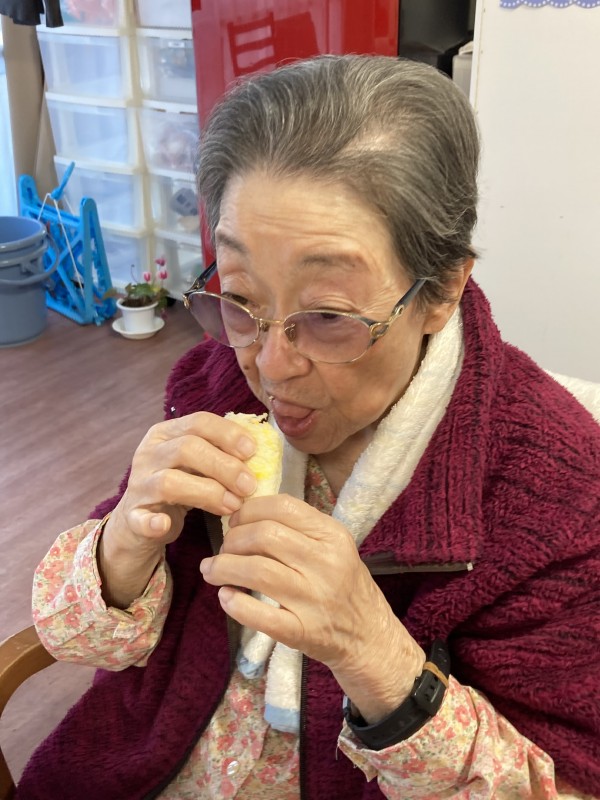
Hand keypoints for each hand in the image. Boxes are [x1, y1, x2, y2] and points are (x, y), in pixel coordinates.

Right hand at [99, 412, 258, 607]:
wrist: (141, 520)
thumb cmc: (181, 486)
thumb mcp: (198, 464)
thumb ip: (221, 455)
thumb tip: (260, 454)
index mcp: (165, 433)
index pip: (199, 421)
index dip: (228, 434)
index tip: (253, 451)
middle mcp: (148, 453)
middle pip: (187, 449)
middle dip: (224, 466)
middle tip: (250, 486)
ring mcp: (138, 485)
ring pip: (168, 482)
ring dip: (206, 493)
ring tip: (233, 506)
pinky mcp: (132, 517)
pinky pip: (140, 519)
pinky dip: (153, 522)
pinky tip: (166, 525)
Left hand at [200, 494, 424, 721]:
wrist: (369, 635)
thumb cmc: (343, 584)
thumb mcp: (333, 546)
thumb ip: (297, 527)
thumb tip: (243, 512)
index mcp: (332, 535)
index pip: (283, 507)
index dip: (249, 510)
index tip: (235, 522)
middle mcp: (327, 563)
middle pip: (265, 536)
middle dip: (233, 539)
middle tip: (224, 549)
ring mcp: (315, 599)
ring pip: (258, 571)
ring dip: (224, 568)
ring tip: (211, 570)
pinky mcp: (303, 632)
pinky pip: (261, 616)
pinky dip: (236, 604)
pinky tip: (226, 596)